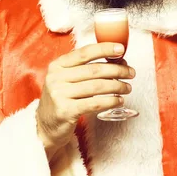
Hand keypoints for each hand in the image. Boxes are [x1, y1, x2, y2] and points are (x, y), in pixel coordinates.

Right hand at [36, 43, 134, 161]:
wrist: (45, 126)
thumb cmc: (62, 99)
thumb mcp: (67, 79)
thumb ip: (87, 69)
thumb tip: (118, 61)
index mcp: (58, 65)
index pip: (85, 53)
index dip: (105, 49)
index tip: (121, 49)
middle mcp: (56, 77)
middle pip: (94, 70)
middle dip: (117, 70)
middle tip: (131, 73)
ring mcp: (59, 94)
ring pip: (96, 87)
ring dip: (117, 86)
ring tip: (128, 88)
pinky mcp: (65, 111)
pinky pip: (94, 103)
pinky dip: (110, 101)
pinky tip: (119, 101)